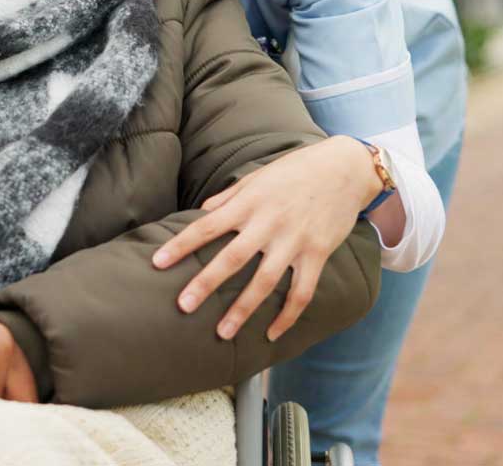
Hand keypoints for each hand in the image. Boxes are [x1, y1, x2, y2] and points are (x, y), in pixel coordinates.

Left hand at [150, 136, 382, 341]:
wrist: (344, 169)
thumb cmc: (295, 170)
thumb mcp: (257, 177)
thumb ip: (229, 197)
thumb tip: (203, 212)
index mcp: (248, 203)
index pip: (207, 226)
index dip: (180, 245)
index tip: (157, 263)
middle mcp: (269, 223)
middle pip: (232, 258)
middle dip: (206, 283)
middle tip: (183, 306)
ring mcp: (294, 241)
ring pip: (265, 282)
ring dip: (243, 310)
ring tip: (223, 333)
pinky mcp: (317, 254)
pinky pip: (301, 292)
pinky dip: (288, 316)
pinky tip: (272, 334)